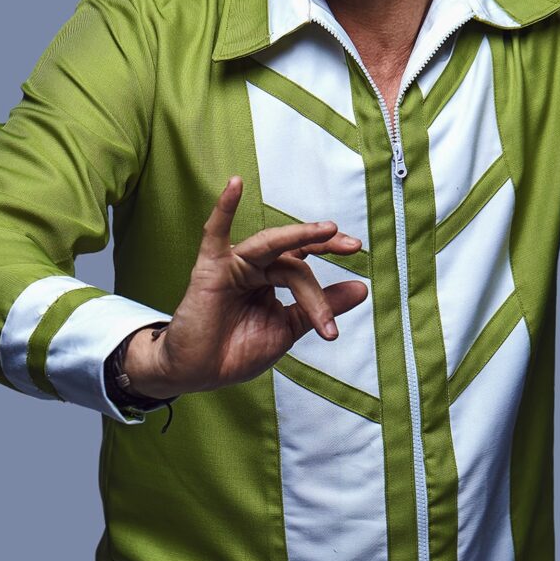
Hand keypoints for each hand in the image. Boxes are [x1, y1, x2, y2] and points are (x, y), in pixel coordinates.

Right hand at [125, 176, 367, 397]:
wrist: (198, 374)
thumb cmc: (236, 352)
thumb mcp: (288, 328)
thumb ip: (321, 306)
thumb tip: (361, 288)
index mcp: (272, 279)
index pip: (304, 259)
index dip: (329, 250)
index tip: (357, 251)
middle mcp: (256, 266)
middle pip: (294, 256)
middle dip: (323, 245)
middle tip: (351, 245)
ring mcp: (234, 264)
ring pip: (271, 247)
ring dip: (299, 237)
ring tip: (328, 231)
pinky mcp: (211, 267)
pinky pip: (215, 232)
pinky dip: (224, 208)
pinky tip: (235, 185)